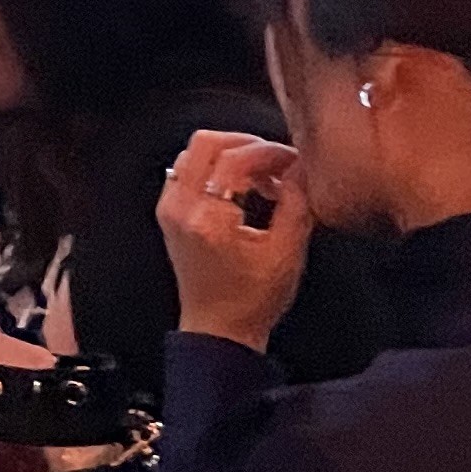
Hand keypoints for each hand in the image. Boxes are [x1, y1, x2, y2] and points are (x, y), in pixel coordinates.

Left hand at [156, 130, 311, 349]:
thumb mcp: (287, 252)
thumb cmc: (254, 299)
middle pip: (205, 143)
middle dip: (246, 144)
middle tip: (277, 160)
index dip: (270, 152)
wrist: (218, 328)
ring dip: (230, 155)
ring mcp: (169, 209)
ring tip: (264, 177)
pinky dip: (215, 168)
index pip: (235, 160)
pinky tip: (244, 187)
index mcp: (208, 219)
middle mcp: (180, 208)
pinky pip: (187, 171)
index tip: (294, 160)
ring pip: (193, 153)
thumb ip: (297, 203)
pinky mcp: (168, 213)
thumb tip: (302, 167)